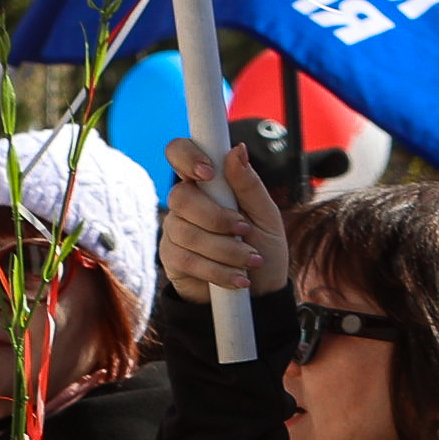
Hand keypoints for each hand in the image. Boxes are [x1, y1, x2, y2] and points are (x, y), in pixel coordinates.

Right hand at [158, 139, 289, 304]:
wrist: (260, 289)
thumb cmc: (264, 244)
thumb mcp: (266, 215)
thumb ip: (248, 185)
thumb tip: (236, 150)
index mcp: (209, 182)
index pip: (180, 152)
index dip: (188, 156)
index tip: (209, 172)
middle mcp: (186, 202)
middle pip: (180, 196)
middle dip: (217, 217)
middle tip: (245, 230)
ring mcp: (175, 229)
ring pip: (185, 232)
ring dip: (225, 249)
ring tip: (251, 260)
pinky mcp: (171, 258)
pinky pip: (185, 259)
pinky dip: (218, 270)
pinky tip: (238, 278)